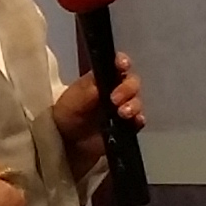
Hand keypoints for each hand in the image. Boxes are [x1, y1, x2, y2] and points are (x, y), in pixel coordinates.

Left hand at [53, 54, 141, 172]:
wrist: (66, 144)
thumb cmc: (67, 114)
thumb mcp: (75, 98)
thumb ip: (91, 89)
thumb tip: (107, 82)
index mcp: (101, 77)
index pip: (117, 64)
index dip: (122, 62)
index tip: (122, 66)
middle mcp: (115, 89)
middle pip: (131, 82)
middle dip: (127, 88)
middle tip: (115, 99)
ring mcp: (122, 107)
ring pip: (136, 100)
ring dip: (133, 105)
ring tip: (123, 113)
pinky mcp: (127, 126)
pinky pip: (138, 120)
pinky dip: (139, 119)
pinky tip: (136, 121)